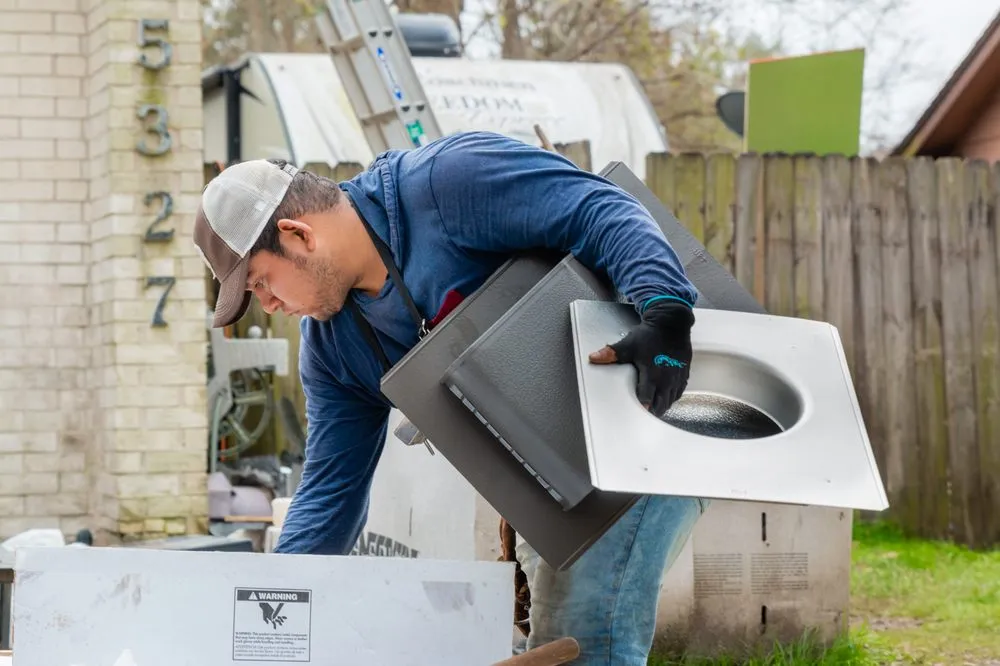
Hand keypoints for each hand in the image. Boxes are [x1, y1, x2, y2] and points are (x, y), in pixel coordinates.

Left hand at [589, 298, 693, 417]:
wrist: (672, 323)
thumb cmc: (652, 334)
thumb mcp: (629, 344)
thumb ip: (611, 353)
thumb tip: (594, 358)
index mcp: (653, 373)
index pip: (647, 399)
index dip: (642, 409)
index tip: (637, 414)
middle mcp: (667, 379)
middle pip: (660, 405)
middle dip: (651, 412)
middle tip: (642, 417)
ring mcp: (677, 378)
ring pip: (670, 401)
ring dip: (661, 407)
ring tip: (651, 410)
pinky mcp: (684, 375)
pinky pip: (678, 394)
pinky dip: (670, 399)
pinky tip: (663, 399)